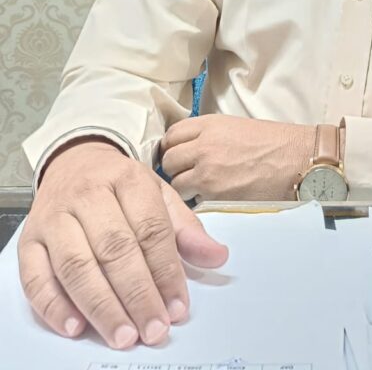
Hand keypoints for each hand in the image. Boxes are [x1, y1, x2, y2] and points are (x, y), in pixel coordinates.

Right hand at [18, 138, 227, 349]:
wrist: (74, 161)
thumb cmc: (120, 186)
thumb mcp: (158, 195)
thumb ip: (186, 229)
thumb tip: (217, 256)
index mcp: (127, 179)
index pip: (150, 229)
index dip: (166, 271)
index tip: (178, 307)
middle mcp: (88, 195)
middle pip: (114, 249)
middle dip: (136, 294)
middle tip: (153, 329)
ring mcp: (55, 217)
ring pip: (76, 265)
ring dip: (101, 306)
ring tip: (123, 335)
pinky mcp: (29, 239)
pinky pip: (35, 277)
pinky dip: (54, 306)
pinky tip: (77, 327)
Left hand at [161, 114, 315, 201]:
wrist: (297, 160)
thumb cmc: (274, 142)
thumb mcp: (236, 126)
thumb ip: (208, 135)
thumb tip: (189, 148)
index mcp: (210, 125)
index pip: (171, 135)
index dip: (172, 146)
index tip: (177, 154)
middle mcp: (204, 146)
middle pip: (168, 160)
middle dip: (175, 168)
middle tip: (188, 173)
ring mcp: (207, 173)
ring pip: (176, 184)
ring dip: (185, 187)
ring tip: (202, 187)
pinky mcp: (215, 196)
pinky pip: (192, 201)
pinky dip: (199, 201)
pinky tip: (213, 197)